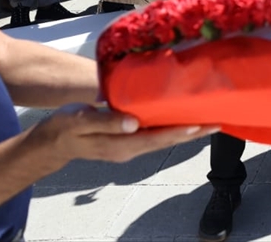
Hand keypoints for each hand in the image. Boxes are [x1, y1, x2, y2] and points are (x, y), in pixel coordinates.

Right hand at [31, 104, 215, 167]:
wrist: (53, 140)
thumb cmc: (65, 127)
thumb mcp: (79, 121)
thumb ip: (106, 122)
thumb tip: (133, 123)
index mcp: (119, 145)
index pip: (156, 139)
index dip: (178, 132)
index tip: (200, 125)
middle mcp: (129, 150)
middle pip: (166, 142)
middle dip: (192, 134)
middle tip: (217, 123)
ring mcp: (129, 148)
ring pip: (163, 140)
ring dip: (186, 133)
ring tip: (209, 123)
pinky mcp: (129, 142)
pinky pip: (156, 137)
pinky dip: (173, 130)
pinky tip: (185, 123)